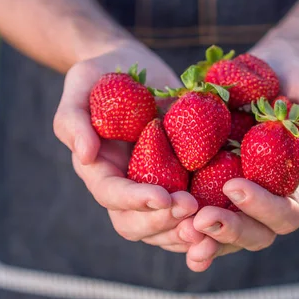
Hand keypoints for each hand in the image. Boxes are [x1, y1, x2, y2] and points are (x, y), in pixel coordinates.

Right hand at [53, 41, 203, 250]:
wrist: (133, 67)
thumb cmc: (101, 75)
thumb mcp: (80, 86)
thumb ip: (73, 120)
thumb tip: (85, 155)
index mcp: (99, 170)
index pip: (111, 195)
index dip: (135, 200)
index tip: (162, 196)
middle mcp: (125, 186)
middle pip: (135, 224)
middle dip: (162, 222)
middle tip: (191, 208)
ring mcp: (153, 186)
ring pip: (162, 228)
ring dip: (184, 231)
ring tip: (210, 221)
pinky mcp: (179, 180)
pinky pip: (188, 212)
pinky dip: (203, 222)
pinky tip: (225, 216)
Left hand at [186, 41, 298, 271]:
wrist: (267, 71)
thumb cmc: (298, 83)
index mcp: (297, 188)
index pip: (287, 213)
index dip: (263, 208)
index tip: (234, 185)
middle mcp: (268, 200)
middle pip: (255, 235)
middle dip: (229, 230)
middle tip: (200, 219)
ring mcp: (238, 198)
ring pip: (225, 234)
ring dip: (204, 238)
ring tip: (181, 229)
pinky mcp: (212, 187)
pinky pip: (199, 212)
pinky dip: (183, 222)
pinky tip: (163, 219)